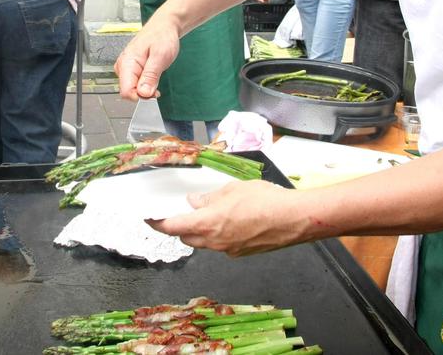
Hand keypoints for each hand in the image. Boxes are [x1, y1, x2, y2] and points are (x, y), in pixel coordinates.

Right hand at [114, 18, 180, 99]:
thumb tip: (143, 93)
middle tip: (158, 85)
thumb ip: (150, 76)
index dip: (140, 96)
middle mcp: (123, 66)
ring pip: (132, 89)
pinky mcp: (131, 69)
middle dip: (144, 93)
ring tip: (156, 76)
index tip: (153, 92)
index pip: (125, 91)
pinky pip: (135, 84)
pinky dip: (145, 85)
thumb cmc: (162, 37)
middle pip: (128, 92)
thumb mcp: (160, 56)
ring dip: (145, 89)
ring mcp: (126, 68)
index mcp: (127, 62)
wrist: (164, 26)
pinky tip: (153, 77)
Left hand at [147, 180, 305, 256]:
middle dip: (181, 227)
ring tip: (210, 214)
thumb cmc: (263, 200)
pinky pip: (222, 245)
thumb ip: (209, 198)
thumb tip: (194, 202)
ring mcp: (228, 250)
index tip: (150, 218)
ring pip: (204, 243)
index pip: (173, 227)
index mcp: (207, 223)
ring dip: (200, 231)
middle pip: (187, 238)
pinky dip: (219, 235)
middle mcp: (214, 241)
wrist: (292, 219)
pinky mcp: (241, 253)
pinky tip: (232, 221)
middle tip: (181, 213)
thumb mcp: (232, 190)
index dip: (158, 223)